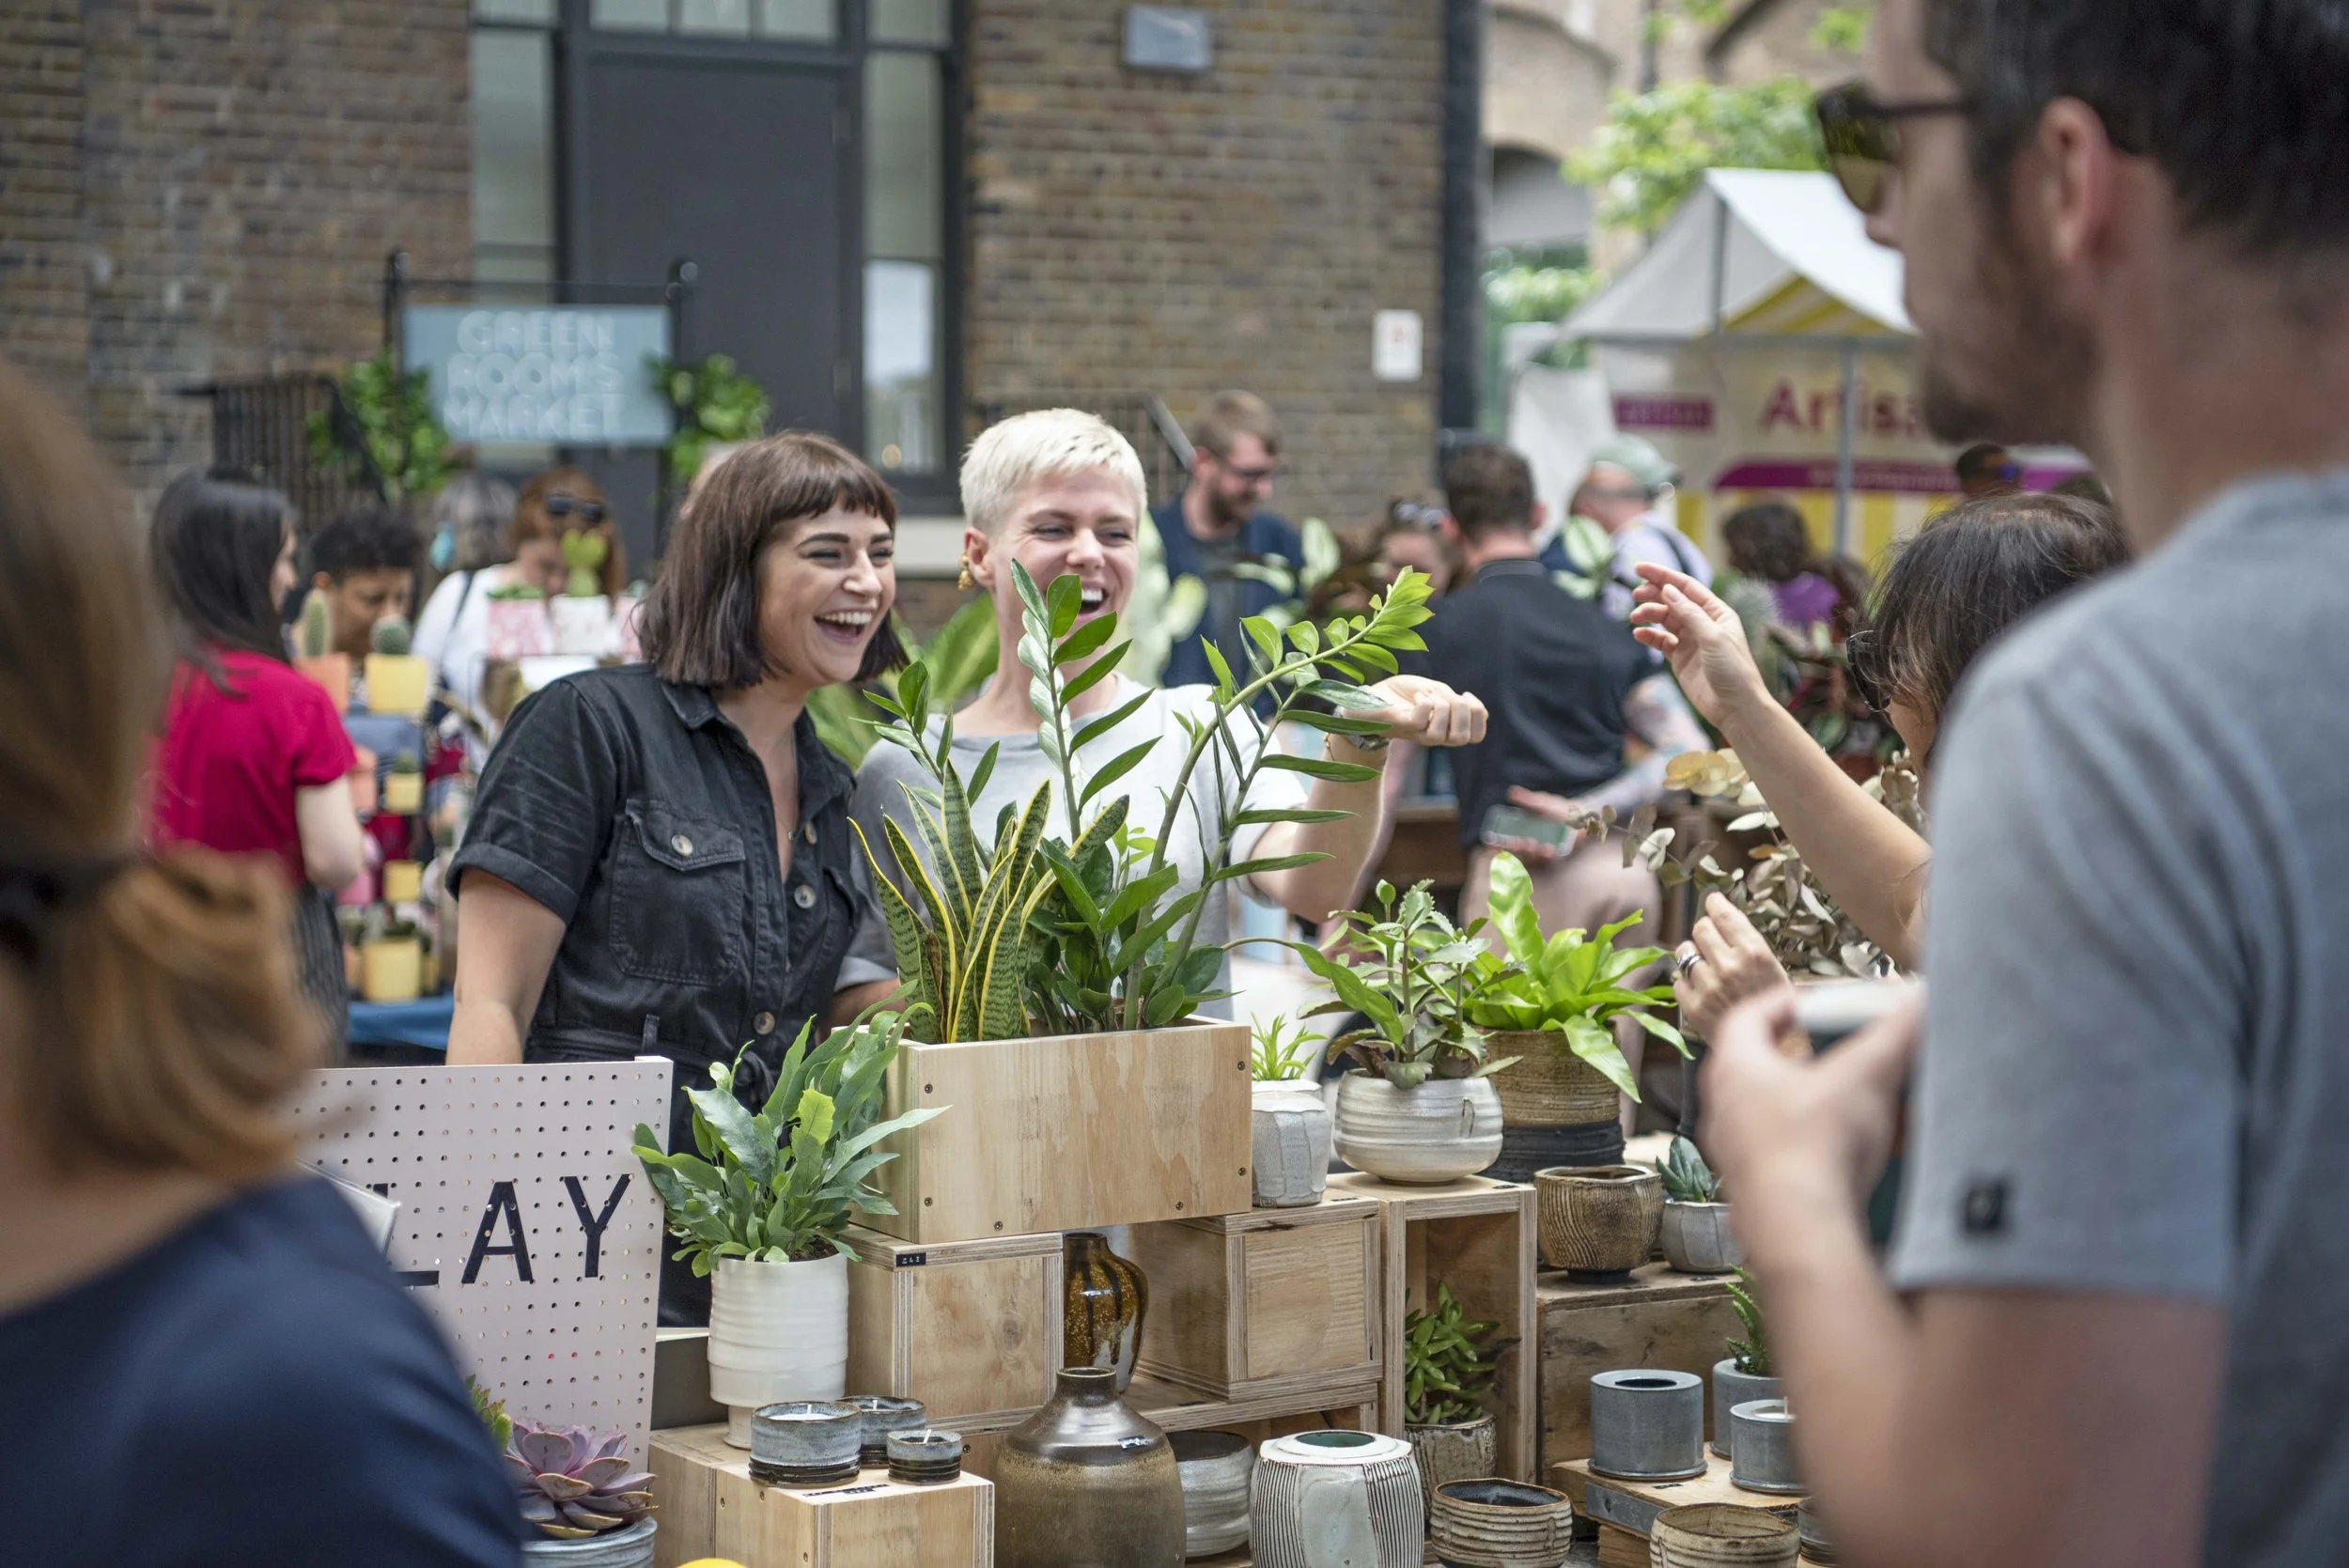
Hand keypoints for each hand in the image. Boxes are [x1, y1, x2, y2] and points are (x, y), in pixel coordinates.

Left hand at [1360, 674, 1487, 748]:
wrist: (1369, 699)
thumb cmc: (1401, 696)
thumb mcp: (1434, 692)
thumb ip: (1452, 699)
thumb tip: (1469, 703)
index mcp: (1446, 728)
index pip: (1476, 736)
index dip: (1479, 715)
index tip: (1465, 695)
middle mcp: (1434, 735)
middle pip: (1463, 737)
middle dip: (1461, 711)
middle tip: (1446, 697)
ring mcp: (1417, 732)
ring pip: (1443, 734)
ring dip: (1441, 707)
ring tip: (1428, 696)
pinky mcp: (1401, 724)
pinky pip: (1421, 720)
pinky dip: (1424, 703)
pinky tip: (1417, 696)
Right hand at [1488, 785, 1583, 862]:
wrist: (1586, 819)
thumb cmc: (1562, 810)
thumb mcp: (1544, 803)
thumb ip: (1528, 799)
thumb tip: (1511, 792)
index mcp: (1525, 831)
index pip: (1507, 841)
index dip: (1498, 844)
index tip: (1490, 846)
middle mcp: (1531, 843)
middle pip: (1516, 851)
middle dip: (1513, 848)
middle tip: (1514, 843)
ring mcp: (1543, 851)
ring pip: (1530, 857)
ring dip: (1529, 852)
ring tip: (1534, 844)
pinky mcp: (1556, 857)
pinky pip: (1547, 860)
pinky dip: (1545, 855)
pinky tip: (1547, 848)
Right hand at [1628, 565, 1768, 728]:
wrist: (1735, 707)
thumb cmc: (1733, 671)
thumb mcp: (1712, 637)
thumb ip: (1689, 613)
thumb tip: (1668, 590)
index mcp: (1717, 612)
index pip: (1686, 587)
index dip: (1663, 576)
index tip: (1639, 568)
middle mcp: (1703, 623)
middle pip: (1673, 601)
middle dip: (1653, 594)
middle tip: (1635, 594)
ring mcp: (1691, 641)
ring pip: (1664, 620)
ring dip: (1649, 615)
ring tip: (1635, 617)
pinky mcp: (1680, 658)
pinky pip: (1661, 641)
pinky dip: (1649, 636)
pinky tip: (1638, 634)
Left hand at [1675, 894, 1793, 1038]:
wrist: (1772, 1049)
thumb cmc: (1775, 1006)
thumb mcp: (1773, 968)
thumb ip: (1747, 943)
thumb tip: (1722, 914)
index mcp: (1754, 953)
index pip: (1723, 915)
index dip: (1715, 903)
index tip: (1712, 900)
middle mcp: (1730, 966)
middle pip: (1700, 928)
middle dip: (1705, 930)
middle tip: (1711, 940)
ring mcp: (1709, 987)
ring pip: (1683, 951)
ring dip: (1692, 954)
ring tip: (1706, 966)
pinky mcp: (1693, 1007)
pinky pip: (1677, 980)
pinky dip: (1686, 982)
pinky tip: (1702, 989)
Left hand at [1701, 985, 1920, 1263]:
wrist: (1800, 1233)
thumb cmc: (1812, 1148)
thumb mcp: (1864, 1077)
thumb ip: (1894, 1034)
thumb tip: (1918, 1000)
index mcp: (1734, 1070)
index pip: (1748, 1017)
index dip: (1783, 1001)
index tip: (1815, 1001)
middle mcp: (1725, 1111)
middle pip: (1766, 1068)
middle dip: (1813, 1058)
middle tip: (1846, 1053)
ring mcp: (1738, 1156)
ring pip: (1783, 1116)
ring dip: (1825, 1107)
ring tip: (1869, 1104)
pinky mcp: (1759, 1193)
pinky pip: (1795, 1158)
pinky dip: (1830, 1149)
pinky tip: (1870, 1156)